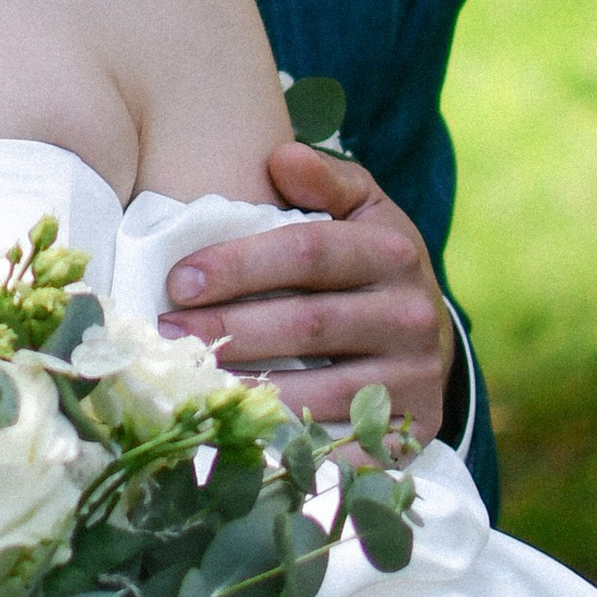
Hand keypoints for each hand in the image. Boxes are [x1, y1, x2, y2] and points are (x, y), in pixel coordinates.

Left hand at [164, 140, 452, 434]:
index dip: (239, 266)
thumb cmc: (371, 264)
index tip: (178, 280)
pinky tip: (241, 432)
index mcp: (393, 250)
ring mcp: (413, 376)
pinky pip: (342, 440)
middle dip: (228, 329)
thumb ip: (325, 180)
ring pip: (321, 389)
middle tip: (166, 334)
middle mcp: (410, 314)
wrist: (430, 337)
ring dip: (249, 387)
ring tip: (189, 380)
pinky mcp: (410, 428)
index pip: (307, 253)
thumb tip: (281, 156)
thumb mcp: (362, 210)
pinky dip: (290, 440)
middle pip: (306, 324)